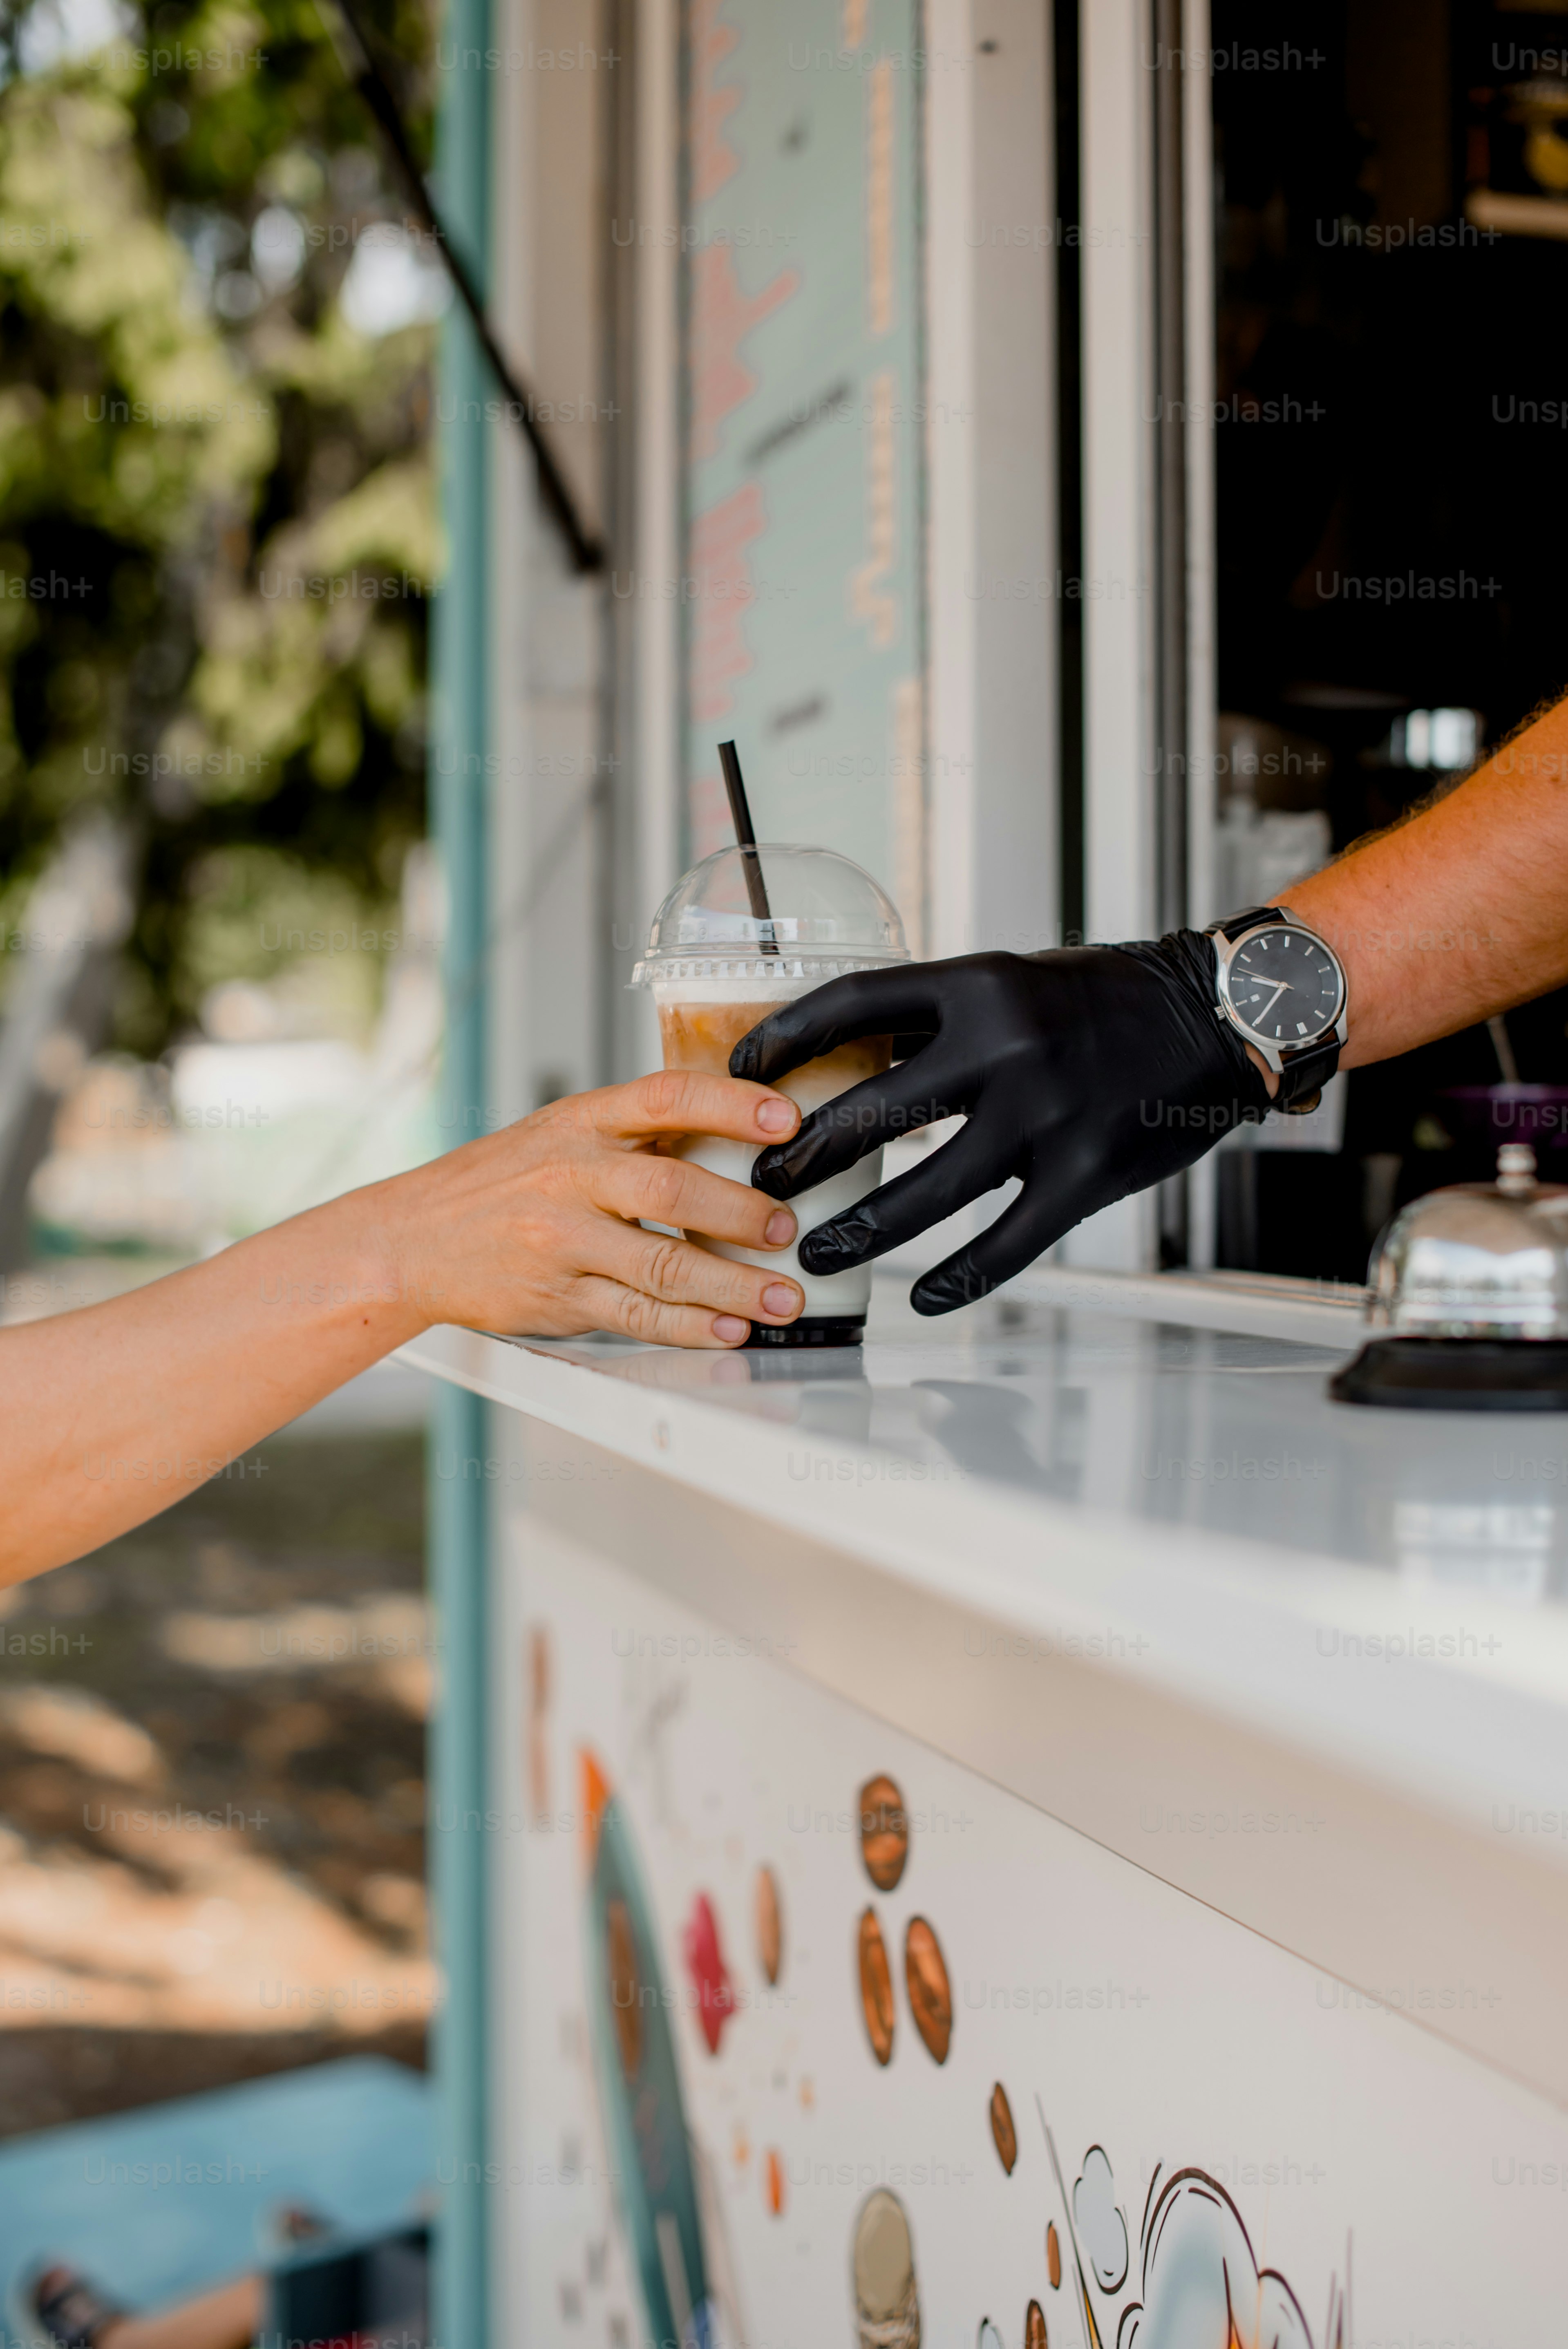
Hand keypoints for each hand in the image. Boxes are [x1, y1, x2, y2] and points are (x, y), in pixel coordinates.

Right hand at [387, 1070, 805, 1345]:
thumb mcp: (559, 1132)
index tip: (785, 1121)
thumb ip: (634, 1135)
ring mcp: (561, 1241)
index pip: (665, 1097)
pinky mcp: (557, 1298)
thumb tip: (735, 1141)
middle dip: (741, 1212)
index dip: (732, 1104)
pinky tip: (727, 1328)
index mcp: (580, 1123)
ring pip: (662, 1264)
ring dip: (734, 1285)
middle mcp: (570, 1177)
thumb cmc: (499, 1183)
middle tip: (787, 1228)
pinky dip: (689, 1326)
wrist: (410, 1239)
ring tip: (783, 1299)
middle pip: (670, 1189)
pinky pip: (636, 1314)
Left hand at [730, 936, 1269, 1313]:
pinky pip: (1004, 1245)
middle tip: (764, 1182)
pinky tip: (919, 1298)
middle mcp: (1005, 1048)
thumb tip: (847, 1055)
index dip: (783, 1039)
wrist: (1215, 1019)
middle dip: (803, 1156)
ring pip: (925, 1194)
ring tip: (814, 1252)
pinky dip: (956, 1279)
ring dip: (859, 1230)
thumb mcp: (1013, 980)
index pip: (852, 1004)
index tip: (739, 1071)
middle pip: (872, 1113)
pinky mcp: (1085, 1177)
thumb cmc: (1104, 999)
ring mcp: (1045, 1117)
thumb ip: (937, 1016)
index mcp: (978, 985)